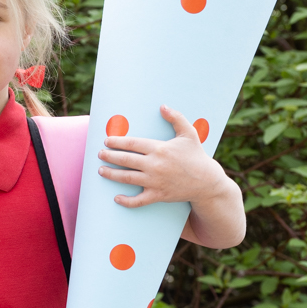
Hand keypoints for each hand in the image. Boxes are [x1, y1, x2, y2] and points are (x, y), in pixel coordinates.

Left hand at [97, 105, 230, 207]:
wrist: (207, 181)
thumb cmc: (196, 156)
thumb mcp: (189, 134)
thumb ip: (176, 118)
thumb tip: (163, 106)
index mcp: (159, 149)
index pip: (132, 143)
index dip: (117, 142)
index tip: (107, 141)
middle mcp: (154, 165)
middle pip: (125, 160)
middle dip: (110, 157)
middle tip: (100, 154)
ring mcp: (155, 181)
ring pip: (127, 178)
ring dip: (111, 175)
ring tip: (101, 170)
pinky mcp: (158, 195)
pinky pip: (138, 200)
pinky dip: (126, 201)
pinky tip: (117, 198)